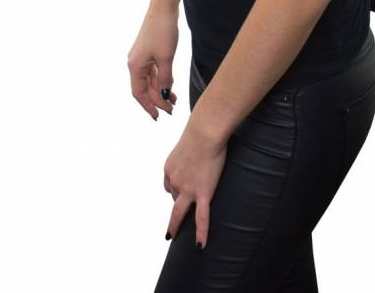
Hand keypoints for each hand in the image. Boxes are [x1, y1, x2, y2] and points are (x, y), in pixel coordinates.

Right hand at [127, 11, 179, 118]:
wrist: (163, 9)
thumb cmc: (163, 31)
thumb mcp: (166, 58)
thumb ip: (164, 78)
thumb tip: (164, 94)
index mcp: (135, 66)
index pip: (139, 93)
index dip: (148, 106)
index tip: (158, 116)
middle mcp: (135, 63)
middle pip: (144, 88)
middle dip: (157, 100)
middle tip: (171, 110)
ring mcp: (141, 58)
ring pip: (150, 80)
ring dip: (160, 91)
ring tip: (174, 100)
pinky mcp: (149, 52)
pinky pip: (154, 71)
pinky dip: (161, 80)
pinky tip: (171, 86)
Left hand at [164, 120, 227, 250]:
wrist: (205, 132)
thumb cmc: (201, 130)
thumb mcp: (189, 140)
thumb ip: (191, 147)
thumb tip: (200, 143)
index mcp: (170, 167)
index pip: (169, 184)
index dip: (175, 189)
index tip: (179, 191)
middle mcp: (175, 180)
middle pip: (173, 198)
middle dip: (172, 212)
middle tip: (170, 226)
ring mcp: (188, 189)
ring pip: (179, 211)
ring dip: (176, 224)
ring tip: (173, 236)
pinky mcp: (202, 193)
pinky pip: (201, 217)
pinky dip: (201, 233)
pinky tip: (200, 246)